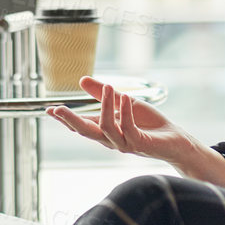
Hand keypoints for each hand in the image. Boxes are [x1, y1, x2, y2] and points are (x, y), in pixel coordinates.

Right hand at [47, 76, 224, 183]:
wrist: (176, 140)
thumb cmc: (150, 124)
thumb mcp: (124, 102)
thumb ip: (104, 94)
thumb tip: (81, 80)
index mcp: (106, 131)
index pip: (81, 125)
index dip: (65, 119)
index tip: (48, 109)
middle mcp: (111, 140)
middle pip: (86, 132)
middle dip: (70, 121)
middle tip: (57, 109)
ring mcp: (125, 144)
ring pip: (106, 129)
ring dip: (105, 107)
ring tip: (108, 87)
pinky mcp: (140, 144)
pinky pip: (128, 129)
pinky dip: (125, 114)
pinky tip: (124, 99)